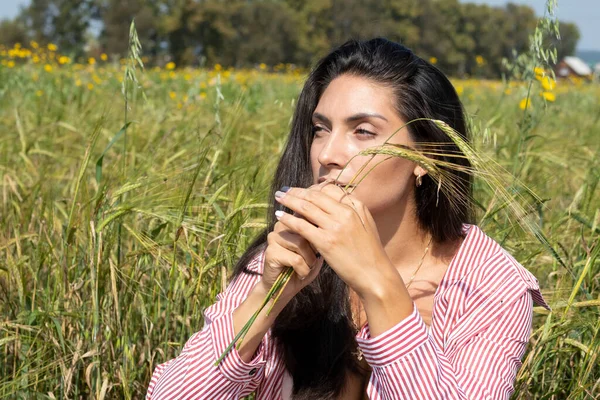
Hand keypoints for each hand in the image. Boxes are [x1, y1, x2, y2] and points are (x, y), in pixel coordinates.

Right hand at [259, 209, 323, 300]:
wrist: (283, 288)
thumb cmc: (302, 267)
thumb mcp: (315, 250)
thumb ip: (319, 236)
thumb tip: (326, 227)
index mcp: (292, 221)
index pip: (308, 216)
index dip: (318, 231)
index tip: (322, 245)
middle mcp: (281, 226)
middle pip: (306, 229)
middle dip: (314, 248)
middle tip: (313, 261)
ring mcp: (274, 238)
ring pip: (301, 243)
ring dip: (309, 260)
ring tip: (308, 267)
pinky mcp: (271, 252)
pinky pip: (295, 259)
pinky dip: (303, 270)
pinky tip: (301, 274)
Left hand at [273, 182, 400, 299]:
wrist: (375, 276)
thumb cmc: (370, 254)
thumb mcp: (366, 225)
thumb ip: (353, 212)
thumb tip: (338, 202)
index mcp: (357, 206)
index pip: (329, 189)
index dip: (312, 188)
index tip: (301, 190)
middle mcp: (346, 213)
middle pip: (315, 195)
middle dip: (297, 191)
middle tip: (284, 190)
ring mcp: (335, 227)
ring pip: (306, 207)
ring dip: (289, 200)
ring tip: (278, 197)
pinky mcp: (326, 242)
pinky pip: (301, 226)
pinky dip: (288, 219)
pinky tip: (279, 216)